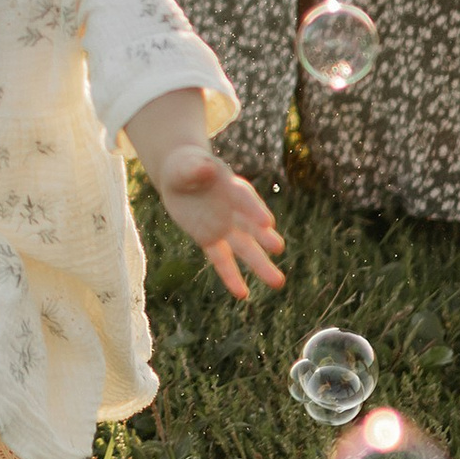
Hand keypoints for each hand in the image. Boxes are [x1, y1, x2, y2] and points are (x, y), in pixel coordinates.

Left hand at [149, 146, 286, 299]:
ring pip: (244, 248)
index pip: (245, 199)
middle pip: (252, 227)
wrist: (180, 176)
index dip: (255, 210)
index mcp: (232, 187)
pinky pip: (221, 260)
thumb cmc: (187, 165)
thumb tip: (206, 168)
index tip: (267, 223)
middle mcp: (234, 210)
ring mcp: (225, 227)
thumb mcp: (188, 164)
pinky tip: (243, 294)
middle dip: (264, 238)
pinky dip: (230, 276)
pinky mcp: (210, 240)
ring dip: (260, 265)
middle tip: (279, 248)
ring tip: (278, 282)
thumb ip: (197, 168)